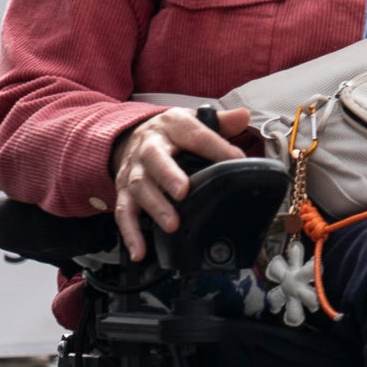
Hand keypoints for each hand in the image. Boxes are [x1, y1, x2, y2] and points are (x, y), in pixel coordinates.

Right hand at [110, 106, 251, 259]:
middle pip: (155, 159)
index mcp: (172, 126)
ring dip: (155, 207)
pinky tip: (140, 250)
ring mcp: (133, 170)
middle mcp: (149, 146)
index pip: (196, 135)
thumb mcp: (194, 121)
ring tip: (172, 224)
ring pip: (139, 187)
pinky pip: (123, 213)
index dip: (217, 147)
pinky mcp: (122, 191)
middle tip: (183, 192)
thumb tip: (244, 116)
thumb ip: (221, 122)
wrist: (132, 135)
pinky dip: (130, 233)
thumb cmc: (171, 133)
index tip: (236, 159)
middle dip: (168, 175)